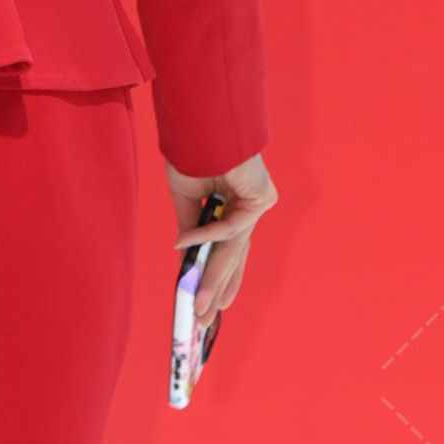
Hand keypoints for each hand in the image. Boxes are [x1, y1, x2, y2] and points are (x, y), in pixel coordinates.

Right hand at [166, 150, 277, 326]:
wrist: (203, 124)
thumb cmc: (194, 151)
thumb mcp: (186, 199)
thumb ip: (190, 229)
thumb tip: (184, 258)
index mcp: (233, 209)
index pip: (230, 252)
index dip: (221, 280)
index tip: (212, 307)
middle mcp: (248, 210)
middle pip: (234, 258)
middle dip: (216, 289)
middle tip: (204, 319)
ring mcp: (257, 205)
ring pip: (233, 251)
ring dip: (212, 280)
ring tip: (199, 307)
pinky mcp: (261, 199)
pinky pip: (230, 228)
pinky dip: (204, 236)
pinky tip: (182, 245)